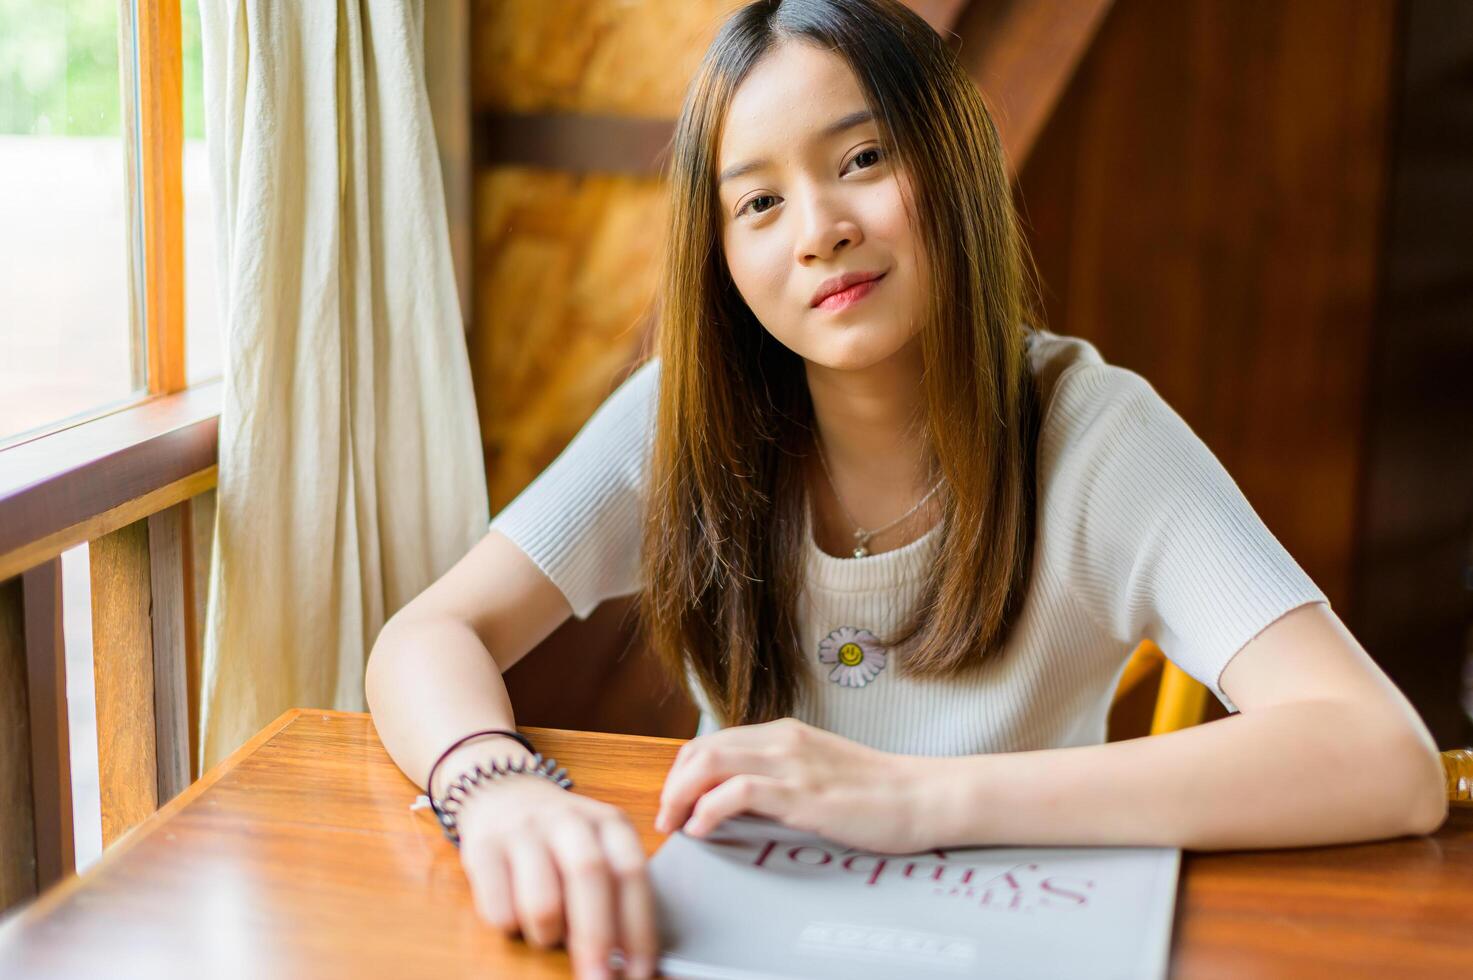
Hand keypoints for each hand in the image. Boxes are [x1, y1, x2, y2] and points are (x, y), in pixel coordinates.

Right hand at [454, 774, 657, 979]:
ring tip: (549, 933)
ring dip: (549, 936)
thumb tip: (628, 959)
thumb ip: (616, 891)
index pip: (631, 873)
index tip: (639, 973)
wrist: (502, 792)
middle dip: (596, 940)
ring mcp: (523, 831)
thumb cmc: (561, 839)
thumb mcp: (600, 847)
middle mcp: (568, 820)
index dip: (638, 927)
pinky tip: (515, 916)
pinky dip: (511, 928)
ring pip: (542, 902)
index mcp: (608, 823)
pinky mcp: (482, 848)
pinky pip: (498, 909)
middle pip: (588, 877)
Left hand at [654, 717, 930, 854]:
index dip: (682, 773)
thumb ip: (782, 775)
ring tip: (676, 825)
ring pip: (710, 763)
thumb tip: (738, 799)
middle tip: (666, 819)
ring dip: (680, 796)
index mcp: (784, 733)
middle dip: (672, 785)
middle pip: (701, 749)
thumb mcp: (819, 771)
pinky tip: (704, 830)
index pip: (711, 742)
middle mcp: (782, 740)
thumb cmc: (876, 792)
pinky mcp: (803, 794)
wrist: (922, 796)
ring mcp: (792, 765)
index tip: (675, 803)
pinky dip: (709, 810)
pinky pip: (737, 793)